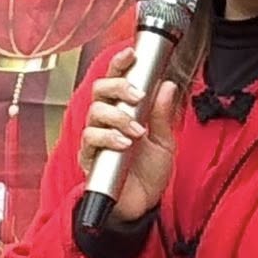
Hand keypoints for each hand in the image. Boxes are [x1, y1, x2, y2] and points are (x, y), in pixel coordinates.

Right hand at [79, 46, 181, 221]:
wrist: (143, 205)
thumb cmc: (149, 172)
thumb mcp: (165, 141)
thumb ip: (164, 114)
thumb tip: (167, 85)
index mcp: (123, 111)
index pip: (115, 80)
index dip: (120, 63)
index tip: (131, 53)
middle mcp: (106, 121)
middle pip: (99, 90)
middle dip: (119, 87)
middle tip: (138, 97)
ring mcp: (96, 139)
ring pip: (95, 113)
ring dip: (118, 117)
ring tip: (137, 131)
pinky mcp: (90, 158)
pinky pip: (90, 140)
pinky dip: (108, 138)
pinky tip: (124, 143)